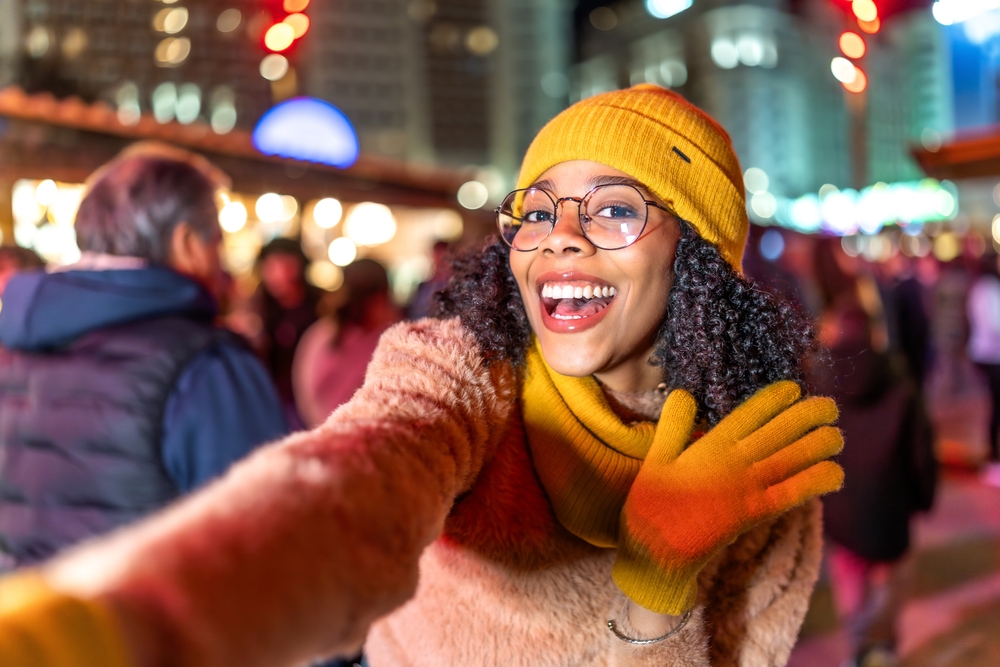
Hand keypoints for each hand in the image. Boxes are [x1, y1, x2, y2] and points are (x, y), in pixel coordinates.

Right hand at [613, 381, 842, 614]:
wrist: (657, 551)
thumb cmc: (652, 504)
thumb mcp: (655, 459)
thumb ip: (672, 425)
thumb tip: (684, 394)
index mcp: (711, 445)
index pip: (750, 413)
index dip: (775, 398)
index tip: (793, 388)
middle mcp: (736, 462)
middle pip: (781, 431)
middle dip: (809, 416)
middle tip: (830, 408)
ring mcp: (749, 488)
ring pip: (794, 458)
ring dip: (819, 444)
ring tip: (836, 435)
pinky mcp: (757, 514)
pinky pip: (795, 493)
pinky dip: (817, 481)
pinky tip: (834, 472)